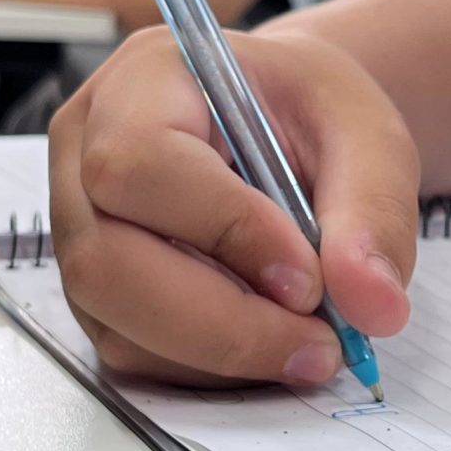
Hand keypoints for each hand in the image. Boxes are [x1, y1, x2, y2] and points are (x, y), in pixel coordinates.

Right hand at [49, 29, 419, 384]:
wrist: (285, 127)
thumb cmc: (307, 112)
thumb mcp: (366, 132)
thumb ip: (374, 210)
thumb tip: (373, 305)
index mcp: (141, 83)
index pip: (140, 161)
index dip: (222, 229)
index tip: (309, 279)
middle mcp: (82, 155)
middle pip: (105, 260)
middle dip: (222, 322)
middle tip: (320, 344)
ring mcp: (76, 229)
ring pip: (114, 319)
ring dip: (219, 354)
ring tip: (308, 348)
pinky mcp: (95, 292)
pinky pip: (129, 350)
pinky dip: (206, 368)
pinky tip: (268, 346)